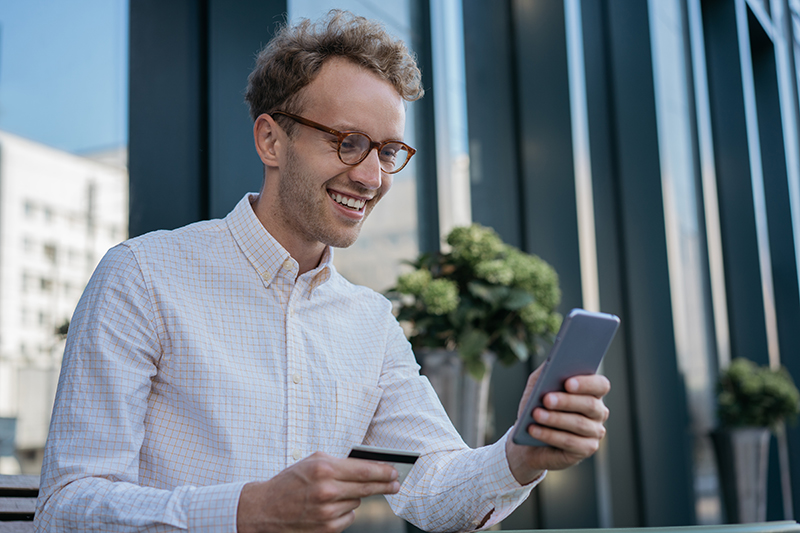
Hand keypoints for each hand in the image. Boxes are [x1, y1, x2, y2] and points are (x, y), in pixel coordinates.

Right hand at [237, 451, 399, 532]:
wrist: (264, 510)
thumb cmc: (290, 482)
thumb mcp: (312, 462)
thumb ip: (339, 462)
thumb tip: (369, 465)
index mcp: (324, 469)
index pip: (364, 470)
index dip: (383, 471)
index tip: (395, 471)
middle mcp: (327, 491)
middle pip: (367, 488)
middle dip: (384, 485)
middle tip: (395, 483)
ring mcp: (327, 513)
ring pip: (357, 502)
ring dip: (353, 497)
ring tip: (336, 494)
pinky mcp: (327, 529)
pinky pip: (348, 517)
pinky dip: (344, 511)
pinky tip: (329, 507)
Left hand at [506, 364, 610, 484]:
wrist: (529, 438)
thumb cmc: (537, 407)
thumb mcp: (537, 386)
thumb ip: (546, 372)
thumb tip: (551, 363)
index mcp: (592, 391)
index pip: (600, 384)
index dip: (586, 383)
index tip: (568, 383)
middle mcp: (598, 411)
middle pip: (589, 404)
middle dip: (566, 401)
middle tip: (546, 399)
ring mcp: (595, 432)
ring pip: (579, 424)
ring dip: (555, 419)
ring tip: (536, 414)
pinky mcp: (586, 449)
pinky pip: (570, 442)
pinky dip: (549, 435)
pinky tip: (534, 430)